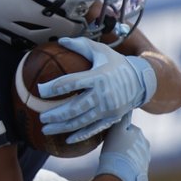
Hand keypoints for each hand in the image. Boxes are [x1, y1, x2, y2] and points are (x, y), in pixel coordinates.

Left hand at [38, 36, 156, 143]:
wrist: (140, 80)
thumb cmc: (115, 63)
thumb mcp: (101, 51)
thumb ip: (81, 45)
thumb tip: (60, 41)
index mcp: (97, 76)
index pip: (71, 83)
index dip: (54, 87)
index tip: (40, 90)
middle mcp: (103, 94)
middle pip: (74, 107)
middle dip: (55, 114)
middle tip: (41, 116)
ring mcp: (108, 109)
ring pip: (81, 121)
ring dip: (62, 127)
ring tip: (46, 129)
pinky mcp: (112, 118)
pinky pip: (94, 129)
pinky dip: (80, 135)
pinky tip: (67, 139)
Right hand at [95, 114, 149, 180]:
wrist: (120, 178)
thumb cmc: (116, 152)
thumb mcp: (116, 130)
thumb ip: (122, 118)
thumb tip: (127, 108)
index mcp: (139, 134)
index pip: (127, 129)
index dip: (118, 133)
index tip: (111, 138)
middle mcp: (145, 146)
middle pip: (131, 141)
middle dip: (123, 144)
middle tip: (112, 150)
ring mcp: (145, 160)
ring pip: (133, 154)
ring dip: (126, 156)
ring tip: (115, 161)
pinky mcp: (143, 173)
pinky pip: (133, 166)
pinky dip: (127, 167)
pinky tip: (120, 170)